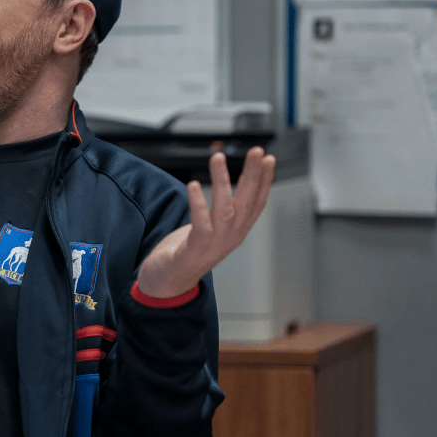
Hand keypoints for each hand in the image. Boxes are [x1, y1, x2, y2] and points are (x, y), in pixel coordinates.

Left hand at [136, 147, 275, 298]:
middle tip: (255, 151)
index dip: (264, 180)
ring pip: (225, 209)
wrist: (168, 284)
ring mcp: (215, 245)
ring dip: (222, 182)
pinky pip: (201, 223)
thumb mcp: (210, 229)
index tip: (267, 159)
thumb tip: (227, 188)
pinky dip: (198, 203)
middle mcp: (231, 237)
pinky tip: (195, 185)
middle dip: (253, 175)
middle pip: (247, 202)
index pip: (257, 203)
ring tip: (217, 158)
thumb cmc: (187, 253)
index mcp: (237, 231)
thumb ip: (220, 212)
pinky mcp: (195, 249)